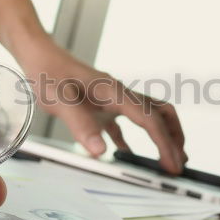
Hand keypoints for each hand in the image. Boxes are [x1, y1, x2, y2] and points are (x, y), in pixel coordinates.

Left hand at [17, 40, 186, 173]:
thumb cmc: (48, 74)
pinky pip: (126, 121)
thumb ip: (80, 125)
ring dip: (162, 135)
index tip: (172, 164)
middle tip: (180, 162)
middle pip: (161, 113)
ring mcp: (112, 99)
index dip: (164, 143)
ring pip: (149, 115)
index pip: (150, 120)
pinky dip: (135, 138)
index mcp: (115, 92)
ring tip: (167, 157)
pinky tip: (128, 152)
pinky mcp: (102, 104)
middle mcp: (119, 94)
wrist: (40, 55)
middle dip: (175, 137)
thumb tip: (100, 150)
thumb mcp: (60, 101)